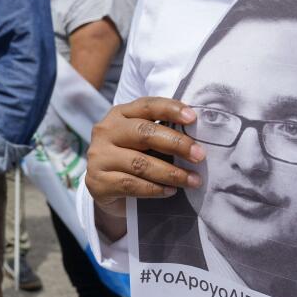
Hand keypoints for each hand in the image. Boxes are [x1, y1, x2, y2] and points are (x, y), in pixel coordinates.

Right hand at [85, 97, 205, 239]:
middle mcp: (105, 131)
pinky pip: (131, 185)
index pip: (146, 106)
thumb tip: (196, 140)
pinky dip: (155, 189)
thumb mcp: (143, 141)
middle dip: (176, 144)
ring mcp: (99, 156)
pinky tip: (171, 191)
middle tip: (199, 155)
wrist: (105, 190)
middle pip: (143, 133)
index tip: (193, 118)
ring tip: (192, 180)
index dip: (170, 109)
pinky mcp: (97, 182)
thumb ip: (161, 133)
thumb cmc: (132, 159)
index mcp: (119, 114)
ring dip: (171, 173)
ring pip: (139, 163)